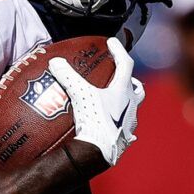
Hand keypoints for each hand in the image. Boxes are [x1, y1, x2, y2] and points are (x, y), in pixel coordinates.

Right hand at [49, 37, 142, 167]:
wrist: (99, 151)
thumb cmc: (95, 120)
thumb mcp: (80, 95)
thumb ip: (68, 77)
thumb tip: (55, 61)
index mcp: (123, 91)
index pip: (125, 64)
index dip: (119, 51)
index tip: (112, 42)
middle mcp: (131, 106)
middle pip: (138, 89)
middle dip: (131, 81)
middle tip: (123, 77)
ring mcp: (129, 124)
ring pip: (133, 109)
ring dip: (127, 103)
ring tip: (117, 102)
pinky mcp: (124, 139)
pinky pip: (126, 130)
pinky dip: (121, 126)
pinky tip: (115, 128)